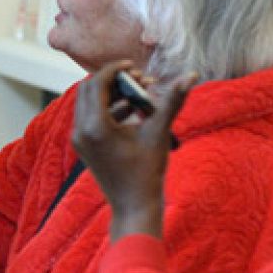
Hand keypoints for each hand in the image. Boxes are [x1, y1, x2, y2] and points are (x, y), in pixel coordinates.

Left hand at [70, 62, 193, 241]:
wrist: (134, 206)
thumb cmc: (147, 171)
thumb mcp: (159, 133)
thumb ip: (173, 101)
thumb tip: (193, 75)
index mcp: (95, 126)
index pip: (97, 83)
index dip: (114, 70)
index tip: (133, 66)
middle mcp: (80, 131)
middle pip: (89, 90)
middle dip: (113, 81)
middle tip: (137, 80)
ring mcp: (80, 140)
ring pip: (88, 104)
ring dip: (111, 95)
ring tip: (139, 95)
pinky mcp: (84, 146)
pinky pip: (90, 118)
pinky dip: (108, 110)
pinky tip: (132, 110)